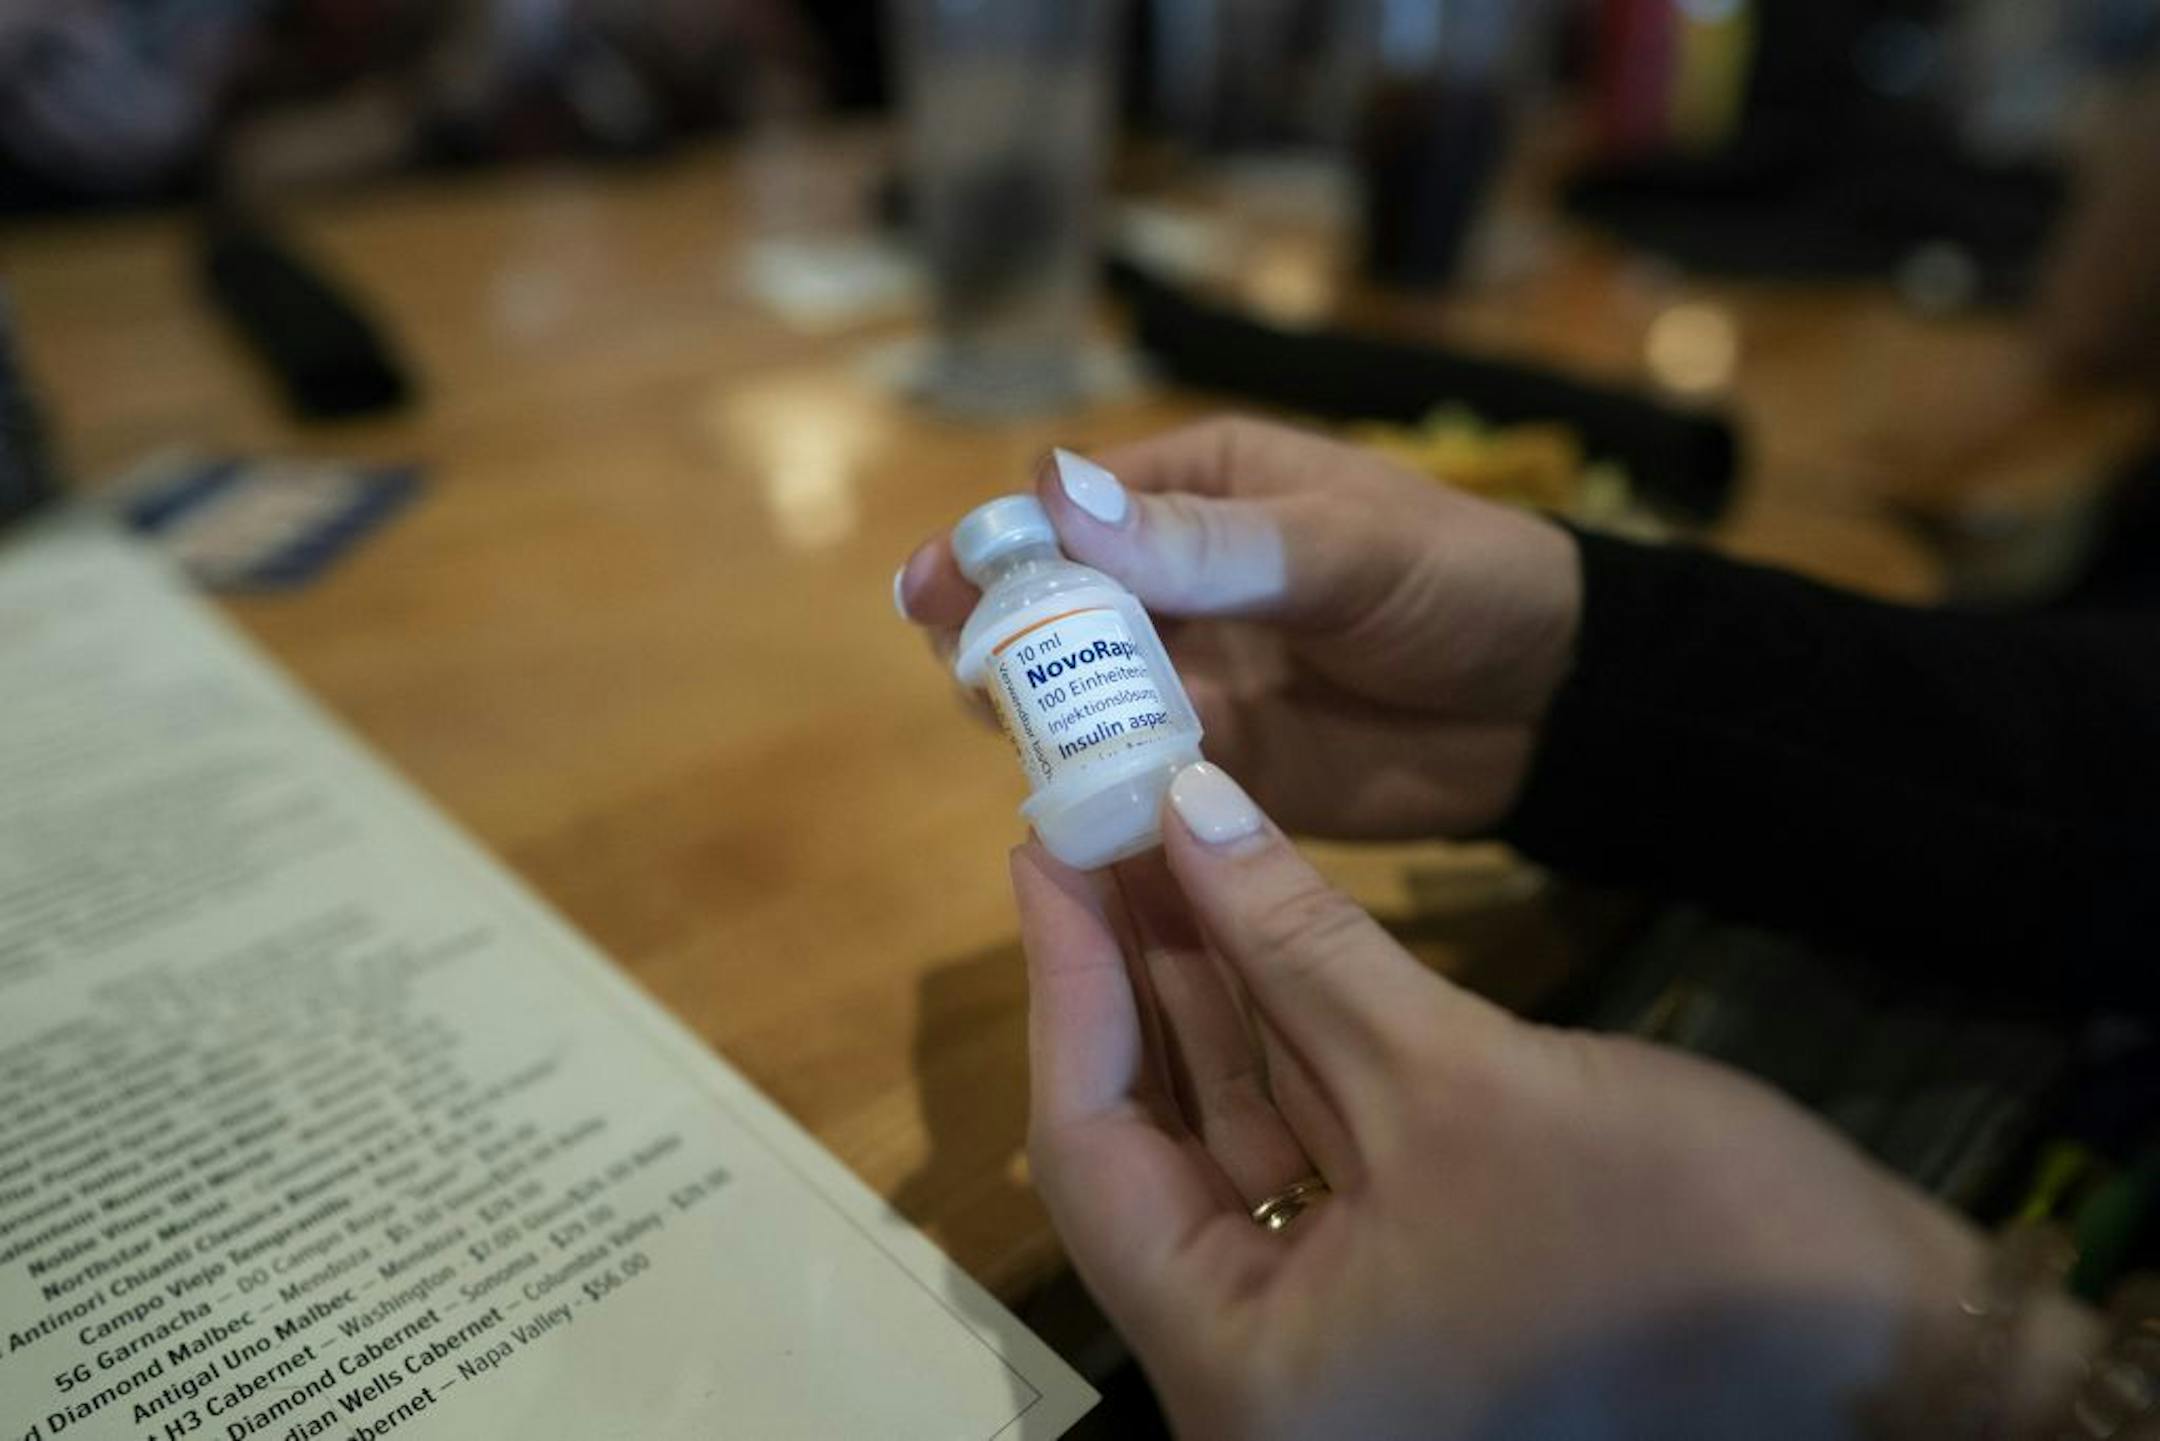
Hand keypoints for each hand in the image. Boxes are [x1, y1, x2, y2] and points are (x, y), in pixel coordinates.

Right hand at [895, 417, 1580, 837]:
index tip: (935, 588)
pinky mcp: (1214, 769)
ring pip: (1074, 698)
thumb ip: (1207, 539)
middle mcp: (1173, 585)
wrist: (1555, 705)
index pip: (1069, 515)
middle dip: (1000, 638)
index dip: (999, 548)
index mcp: (1196, 489)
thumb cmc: (1460, 581)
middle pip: (1051, 610)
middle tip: (969, 673)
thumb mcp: (1342, 545)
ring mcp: (1189, 681)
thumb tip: (1057, 497)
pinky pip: (1129, 776)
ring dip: (1036, 715)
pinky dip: (1092, 789)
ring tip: (1010, 732)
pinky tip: (1062, 801)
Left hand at [1015, 760, 2090, 1438]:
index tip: (1045, 842)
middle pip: (1156, 1139)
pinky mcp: (1413, 1276)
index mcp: (1248, 1378)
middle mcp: (1272, 1371)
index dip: (1068, 983)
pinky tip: (1253, 909)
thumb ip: (1298, 942)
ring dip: (1206, 983)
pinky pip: (1311, 1142)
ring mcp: (1347, 1328)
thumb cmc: (1668, 1240)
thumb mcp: (1455, 1078)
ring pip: (1234, 1130)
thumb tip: (1182, 806)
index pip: (1092, 1153)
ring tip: (1161, 831)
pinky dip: (1285, 1028)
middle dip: (1134, 971)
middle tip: (1096, 818)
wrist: (1895, 1345)